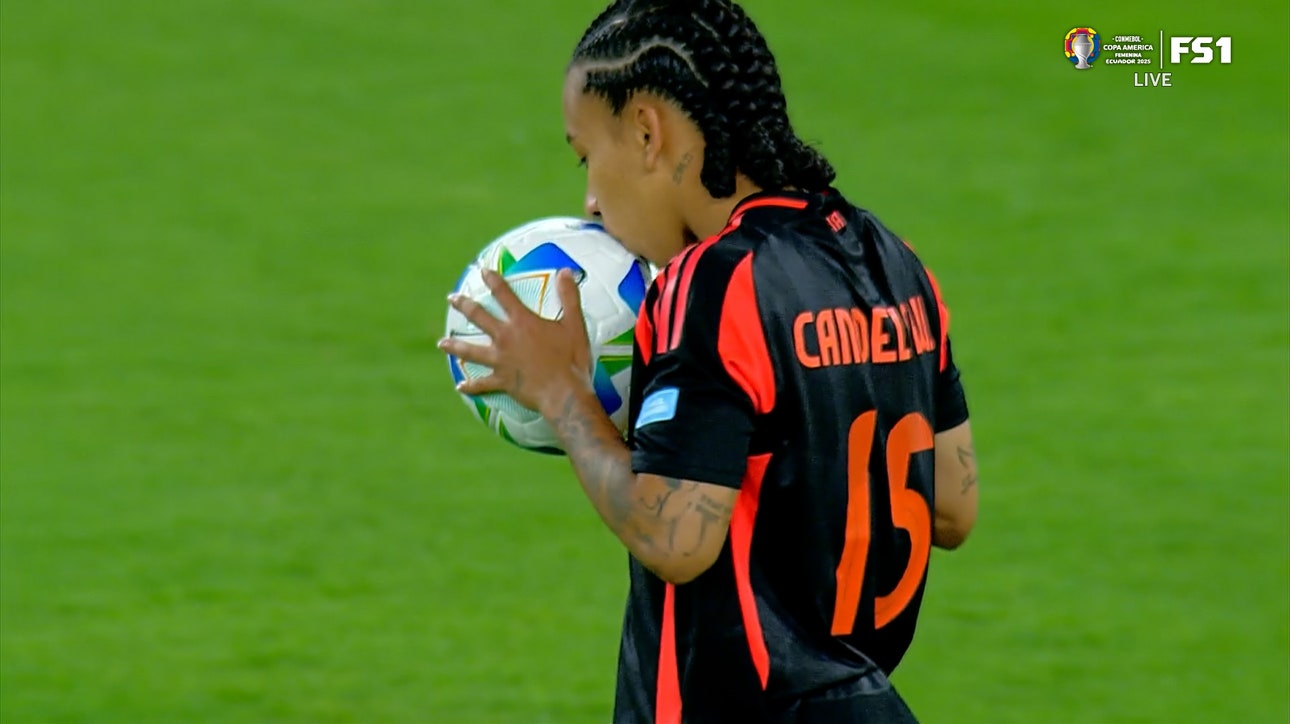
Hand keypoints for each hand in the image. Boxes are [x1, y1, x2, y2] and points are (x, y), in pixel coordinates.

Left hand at [438, 268, 593, 417]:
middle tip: (451, 299)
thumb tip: (566, 271)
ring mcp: (500, 361)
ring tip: (442, 343)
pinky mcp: (502, 381)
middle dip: (464, 306)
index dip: (493, 281)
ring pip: (471, 351)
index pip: (504, 295)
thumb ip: (569, 296)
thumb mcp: (574, 324)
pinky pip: (482, 384)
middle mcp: (505, 338)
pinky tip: (460, 386)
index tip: (483, 271)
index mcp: (522, 322)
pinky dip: (471, 386)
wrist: (563, 393)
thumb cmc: (571, 359)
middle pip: (479, 318)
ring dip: (455, 346)